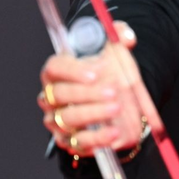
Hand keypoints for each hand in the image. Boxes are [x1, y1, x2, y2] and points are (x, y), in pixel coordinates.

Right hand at [37, 21, 146, 156]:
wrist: (115, 99)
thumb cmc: (107, 71)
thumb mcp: (113, 50)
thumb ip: (118, 35)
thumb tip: (126, 37)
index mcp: (58, 71)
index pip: (55, 68)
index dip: (72, 70)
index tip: (96, 72)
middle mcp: (52, 97)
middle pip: (60, 94)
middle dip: (86, 93)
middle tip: (113, 91)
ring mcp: (58, 120)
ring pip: (68, 118)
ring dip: (93, 113)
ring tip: (116, 108)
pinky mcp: (70, 140)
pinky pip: (78, 142)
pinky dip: (96, 138)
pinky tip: (113, 131)